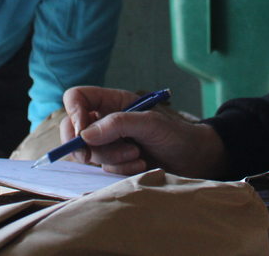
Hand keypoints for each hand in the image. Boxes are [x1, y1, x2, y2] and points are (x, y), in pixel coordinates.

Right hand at [61, 86, 229, 178]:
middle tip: (102, 153)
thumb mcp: (151, 123)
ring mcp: (108, 142)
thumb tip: (85, 135)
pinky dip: (117, 170)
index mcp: (112, 101)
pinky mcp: (114, 162)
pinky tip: (139, 166)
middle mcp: (105, 120)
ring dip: (110, 158)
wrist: (195, 160)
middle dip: (89, 145)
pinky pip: (100, 169)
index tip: (84, 133)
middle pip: (73, 129)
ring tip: (137, 156)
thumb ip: (119, 124)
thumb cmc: (177, 134)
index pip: (76, 97)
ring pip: (87, 152)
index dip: (73, 113)